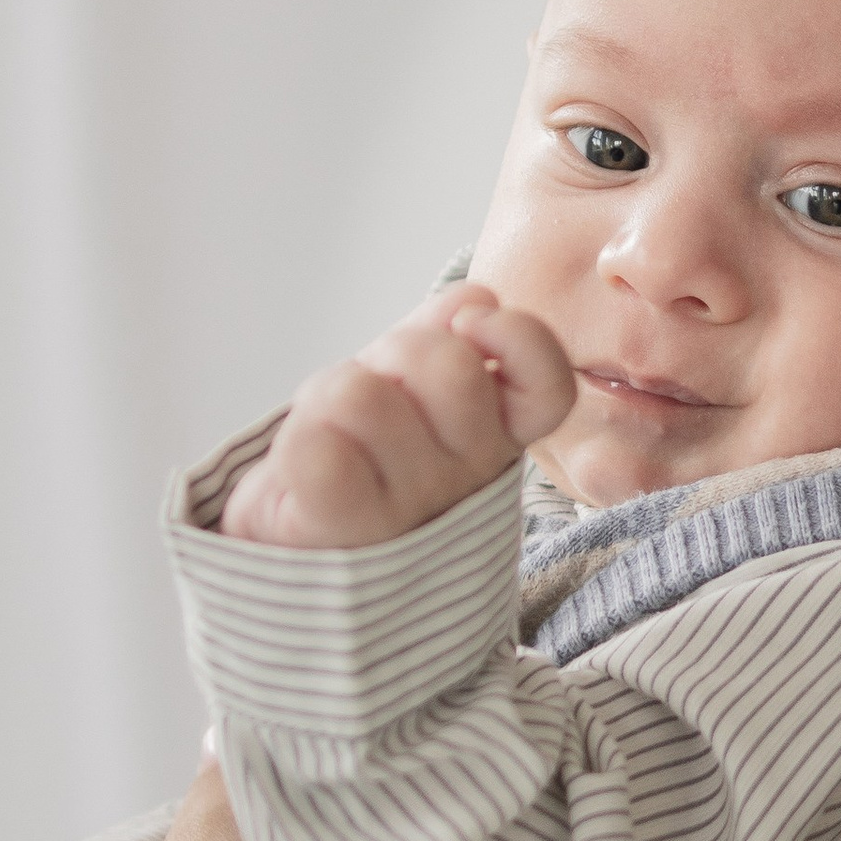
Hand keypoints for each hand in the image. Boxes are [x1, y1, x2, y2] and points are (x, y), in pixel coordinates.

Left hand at [222, 286, 576, 550]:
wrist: (292, 541)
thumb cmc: (359, 452)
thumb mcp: (406, 382)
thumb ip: (443, 334)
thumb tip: (473, 299)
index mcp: (493, 439)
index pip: (548, 388)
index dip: (518, 337)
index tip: (472, 321)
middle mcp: (465, 479)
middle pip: (449, 368)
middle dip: (397, 350)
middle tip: (376, 385)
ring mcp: (407, 508)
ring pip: (366, 396)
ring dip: (330, 393)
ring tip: (330, 426)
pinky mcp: (340, 527)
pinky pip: (320, 453)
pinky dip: (302, 436)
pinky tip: (307, 451)